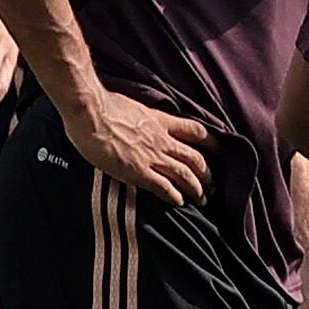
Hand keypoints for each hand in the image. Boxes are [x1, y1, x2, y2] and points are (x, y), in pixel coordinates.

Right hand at [63, 87, 210, 207]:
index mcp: (162, 122)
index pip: (196, 132)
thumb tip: (142, 120)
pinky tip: (179, 203)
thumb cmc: (103, 105)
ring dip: (196, 188)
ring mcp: (151, 156)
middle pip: (195, 158)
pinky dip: (174, 196)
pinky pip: (163, 187)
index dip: (211, 144)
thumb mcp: (135, 107)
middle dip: (207, 174)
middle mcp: (162, 140)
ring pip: (184, 174)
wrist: (90, 112)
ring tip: (202, 199)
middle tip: (212, 186)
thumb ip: (145, 118)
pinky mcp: (137, 171)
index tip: (219, 153)